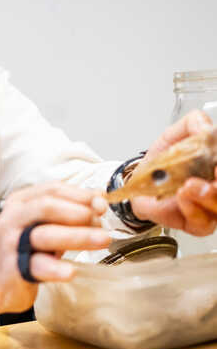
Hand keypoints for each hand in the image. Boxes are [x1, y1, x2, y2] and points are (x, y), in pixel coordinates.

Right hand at [0, 182, 110, 321]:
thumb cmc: (25, 248)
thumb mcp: (44, 224)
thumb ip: (69, 212)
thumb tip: (99, 200)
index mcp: (21, 201)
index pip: (52, 189)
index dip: (80, 194)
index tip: (102, 202)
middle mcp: (13, 217)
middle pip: (47, 206)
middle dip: (78, 211)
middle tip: (101, 220)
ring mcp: (11, 243)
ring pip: (44, 234)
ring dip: (77, 236)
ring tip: (102, 240)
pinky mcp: (14, 268)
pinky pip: (36, 266)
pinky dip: (55, 268)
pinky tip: (70, 271)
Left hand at [132, 109, 216, 235]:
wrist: (139, 183)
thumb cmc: (162, 162)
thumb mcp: (175, 134)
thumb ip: (193, 124)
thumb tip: (205, 126)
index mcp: (216, 164)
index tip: (216, 162)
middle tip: (213, 171)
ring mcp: (211, 207)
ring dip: (208, 196)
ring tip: (189, 185)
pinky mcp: (198, 224)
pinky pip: (202, 222)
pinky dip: (192, 209)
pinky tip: (182, 196)